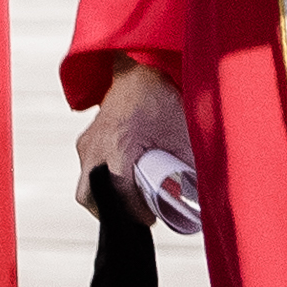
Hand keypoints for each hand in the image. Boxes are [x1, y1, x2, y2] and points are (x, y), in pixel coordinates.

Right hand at [75, 57, 192, 219]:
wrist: (140, 69)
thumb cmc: (162, 99)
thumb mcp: (183, 135)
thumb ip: (189, 169)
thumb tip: (200, 200)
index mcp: (120, 144)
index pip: (118, 193)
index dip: (135, 212)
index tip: (152, 217)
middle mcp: (96, 146)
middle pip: (91, 197)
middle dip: (113, 213)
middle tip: (140, 211)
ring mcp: (87, 144)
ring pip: (86, 188)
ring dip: (108, 199)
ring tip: (135, 196)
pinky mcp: (85, 142)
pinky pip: (88, 173)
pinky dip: (104, 184)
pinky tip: (127, 179)